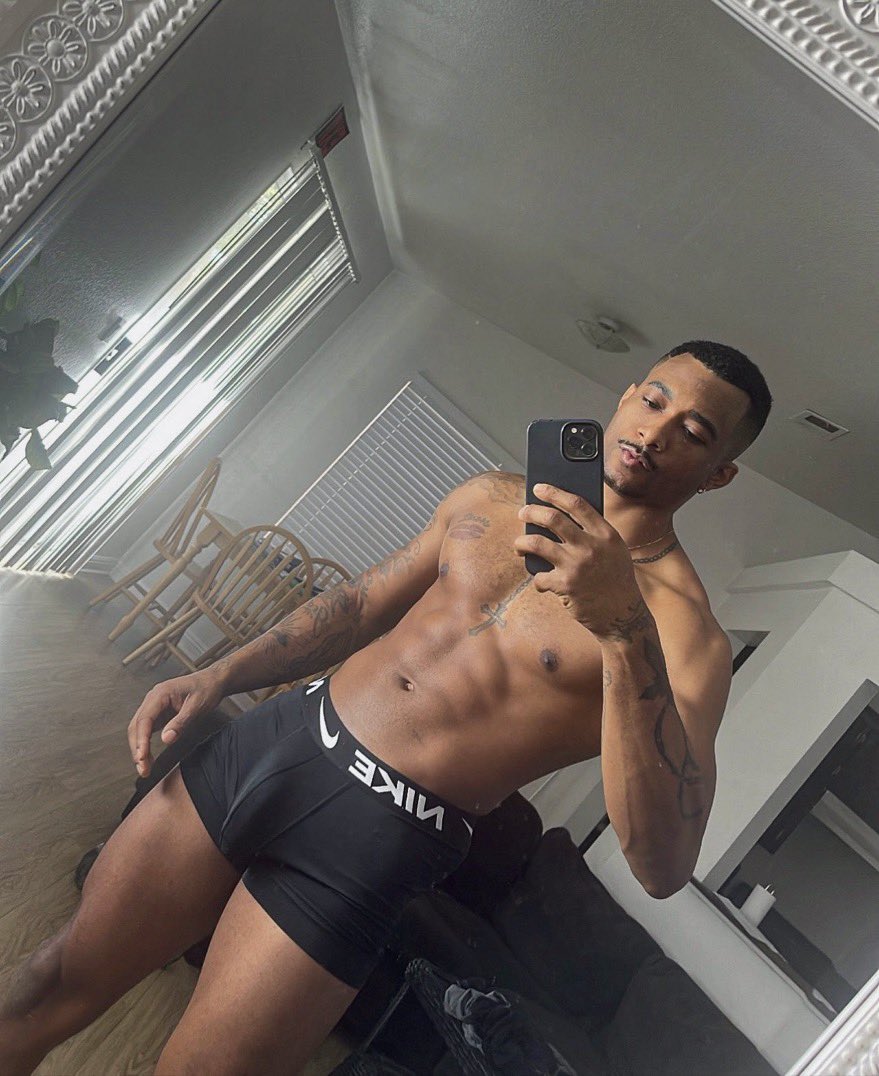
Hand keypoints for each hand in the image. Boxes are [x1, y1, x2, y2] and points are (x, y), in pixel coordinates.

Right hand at [128, 670, 225, 778]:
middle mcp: (152, 699)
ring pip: (139, 730)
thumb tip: (165, 740)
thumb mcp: (197, 706)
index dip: (141, 740)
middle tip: (143, 769)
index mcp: (160, 694)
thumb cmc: (206, 689)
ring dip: (139, 749)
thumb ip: (181, 722)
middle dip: (137, 749)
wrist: (213, 681)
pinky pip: (146, 730)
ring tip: (144, 769)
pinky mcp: (158, 713)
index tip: (141, 757)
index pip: (144, 719)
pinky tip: (148, 758)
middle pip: (136, 726)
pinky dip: (145, 745)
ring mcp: (154, 706)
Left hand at [513, 482, 642, 638]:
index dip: (554, 492)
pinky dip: (537, 579)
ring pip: (536, 543)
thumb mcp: (614, 550)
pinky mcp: (565, 585)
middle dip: (531, 512)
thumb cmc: (615, 579)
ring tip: (519, 545)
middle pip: (552, 518)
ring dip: (522, 542)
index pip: (576, 504)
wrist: (622, 615)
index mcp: (605, 534)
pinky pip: (539, 576)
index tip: (539, 488)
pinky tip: (542, 581)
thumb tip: (559, 516)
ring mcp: (576, 565)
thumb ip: (594, 533)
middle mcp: (591, 546)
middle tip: (523, 513)